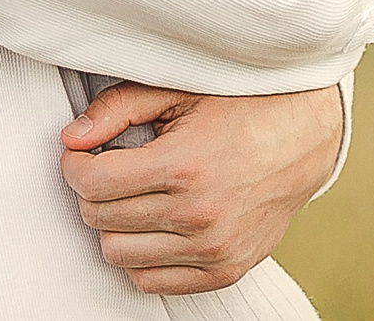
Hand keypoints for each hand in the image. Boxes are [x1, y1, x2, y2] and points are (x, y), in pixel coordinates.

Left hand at [59, 84, 343, 295]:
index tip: (82, 152)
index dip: (74, 164)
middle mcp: (199, 214)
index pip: (91, 183)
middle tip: (110, 167)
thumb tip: (70, 139)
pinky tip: (152, 224)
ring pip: (118, 254)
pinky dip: (141, 256)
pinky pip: (152, 282)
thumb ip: (117, 108)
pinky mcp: (225, 270)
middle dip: (93, 190)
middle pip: (98, 219)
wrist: (304, 136)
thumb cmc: (238, 104)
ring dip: (114, 225)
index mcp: (184, 165)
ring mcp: (213, 249)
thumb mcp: (177, 90)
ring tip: (133, 195)